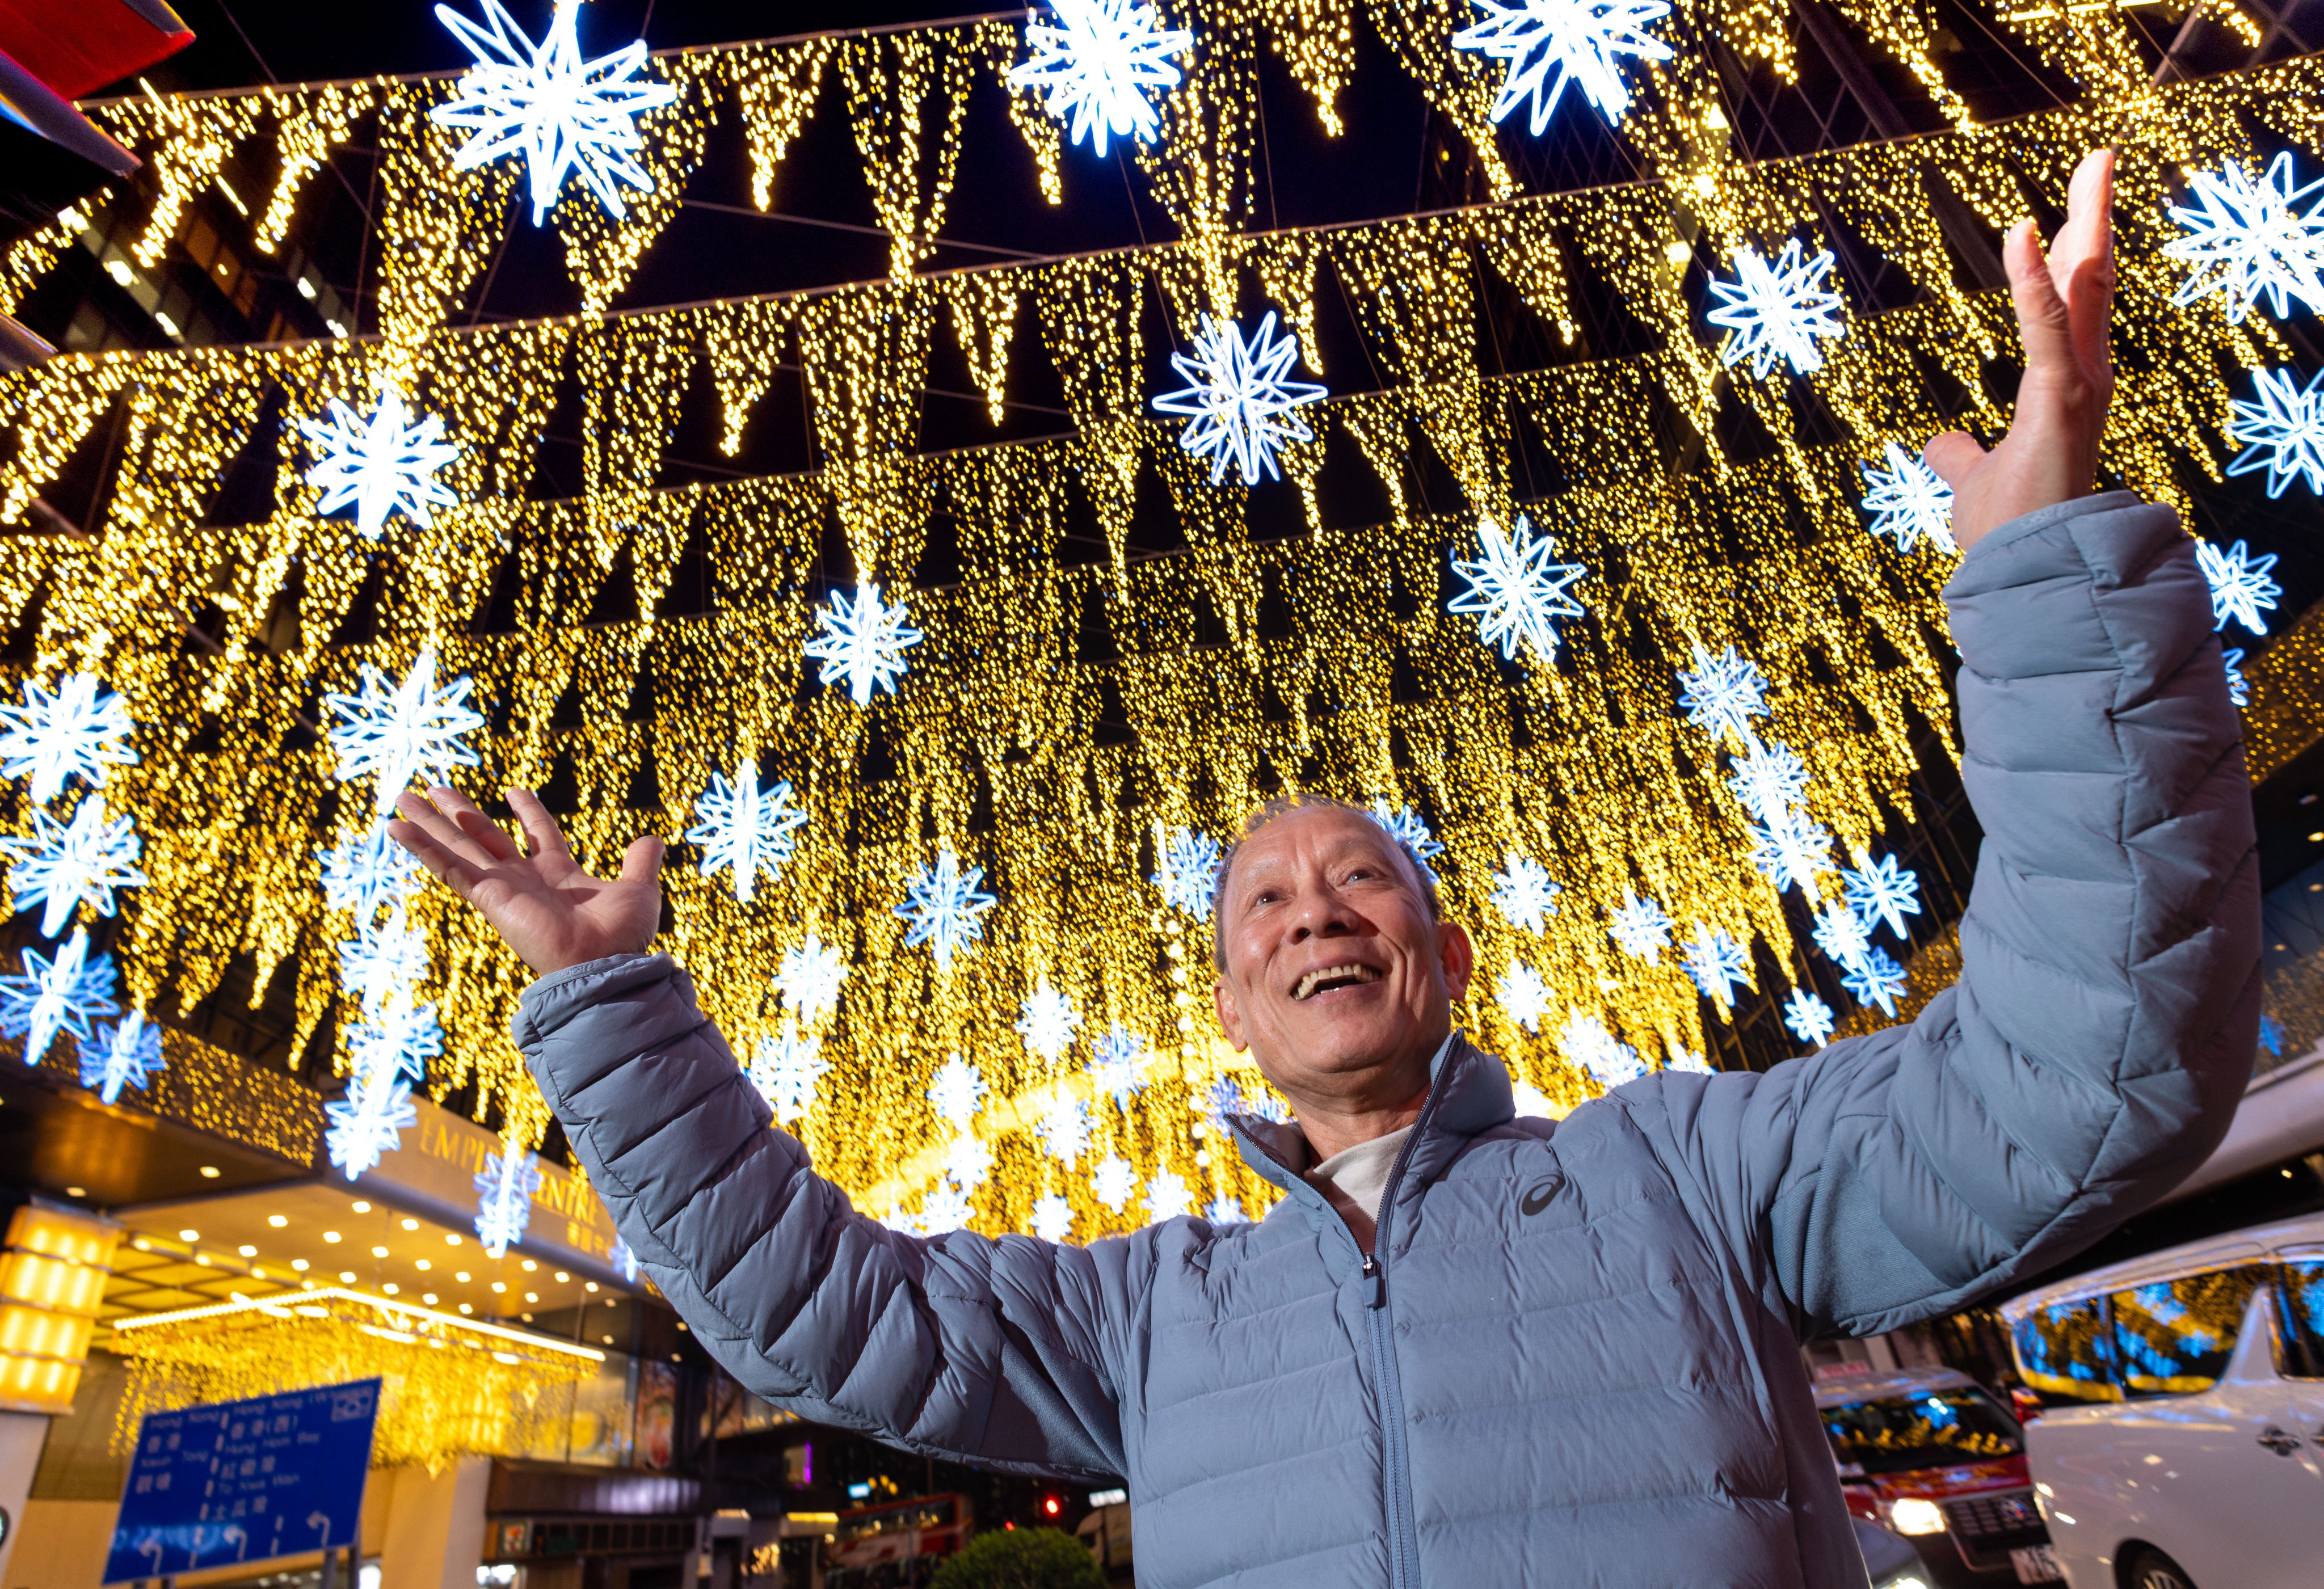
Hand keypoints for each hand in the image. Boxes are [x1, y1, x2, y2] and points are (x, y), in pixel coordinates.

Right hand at [388, 786, 664, 976]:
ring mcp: (501, 887)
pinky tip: (395, 828)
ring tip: (400, 798)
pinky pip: (448, 867)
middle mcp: (524, 880)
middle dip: (459, 813)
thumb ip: (641, 862)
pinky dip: (421, 847)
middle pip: (484, 837)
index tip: (514, 789)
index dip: (527, 810)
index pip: (538, 834)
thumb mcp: (638, 888)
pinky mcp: (487, 896)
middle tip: (432, 789)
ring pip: (457, 848)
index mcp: (557, 874)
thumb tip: (652, 839)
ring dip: (428, 823)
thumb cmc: (621, 936)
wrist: (605, 962)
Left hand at [1925, 147, 2116, 551]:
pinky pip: (2044, 325)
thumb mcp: (1975, 477)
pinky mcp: (2061, 396)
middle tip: (2099, 156)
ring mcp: (2079, 384)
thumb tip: (1941, 443)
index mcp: (2066, 386)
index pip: (2074, 305)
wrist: (2024, 570)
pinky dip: (2034, 278)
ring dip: (2086, 221)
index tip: (2066, 210)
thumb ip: (1961, 455)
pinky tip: (2024, 231)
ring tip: (2092, 164)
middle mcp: (2085, 377)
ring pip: (2086, 287)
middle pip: (2093, 280)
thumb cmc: (2010, 529)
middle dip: (2095, 215)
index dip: (2071, 254)